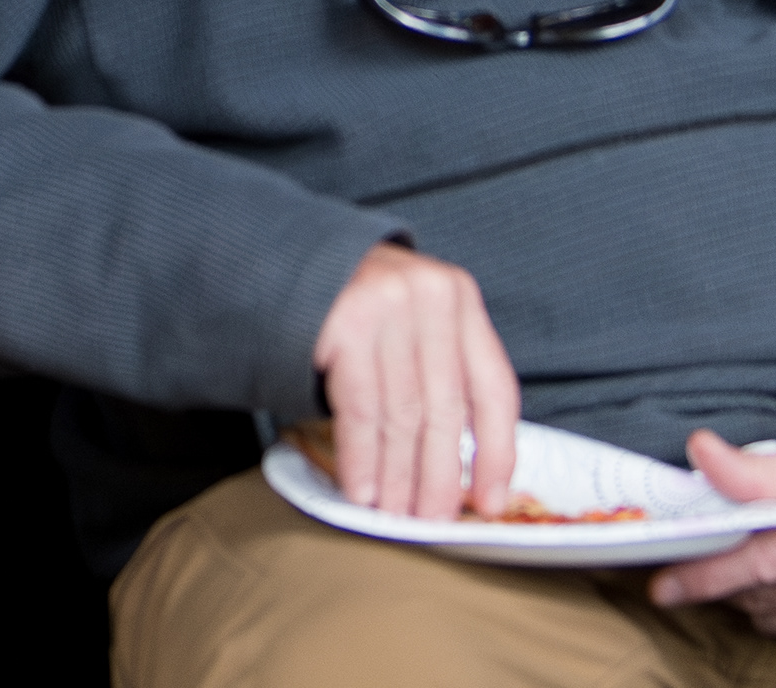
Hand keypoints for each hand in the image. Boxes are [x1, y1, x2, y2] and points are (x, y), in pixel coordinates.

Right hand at [311, 241, 520, 520]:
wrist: (279, 255)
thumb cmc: (353, 300)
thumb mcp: (412, 317)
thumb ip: (440, 368)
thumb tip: (462, 463)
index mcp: (459, 298)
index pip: (494, 387)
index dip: (497, 452)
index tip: (489, 501)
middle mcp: (430, 296)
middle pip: (445, 408)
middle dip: (439, 476)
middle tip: (432, 520)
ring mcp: (387, 306)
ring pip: (402, 414)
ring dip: (398, 476)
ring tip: (394, 515)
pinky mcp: (343, 323)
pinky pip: (360, 409)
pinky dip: (362, 458)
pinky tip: (362, 490)